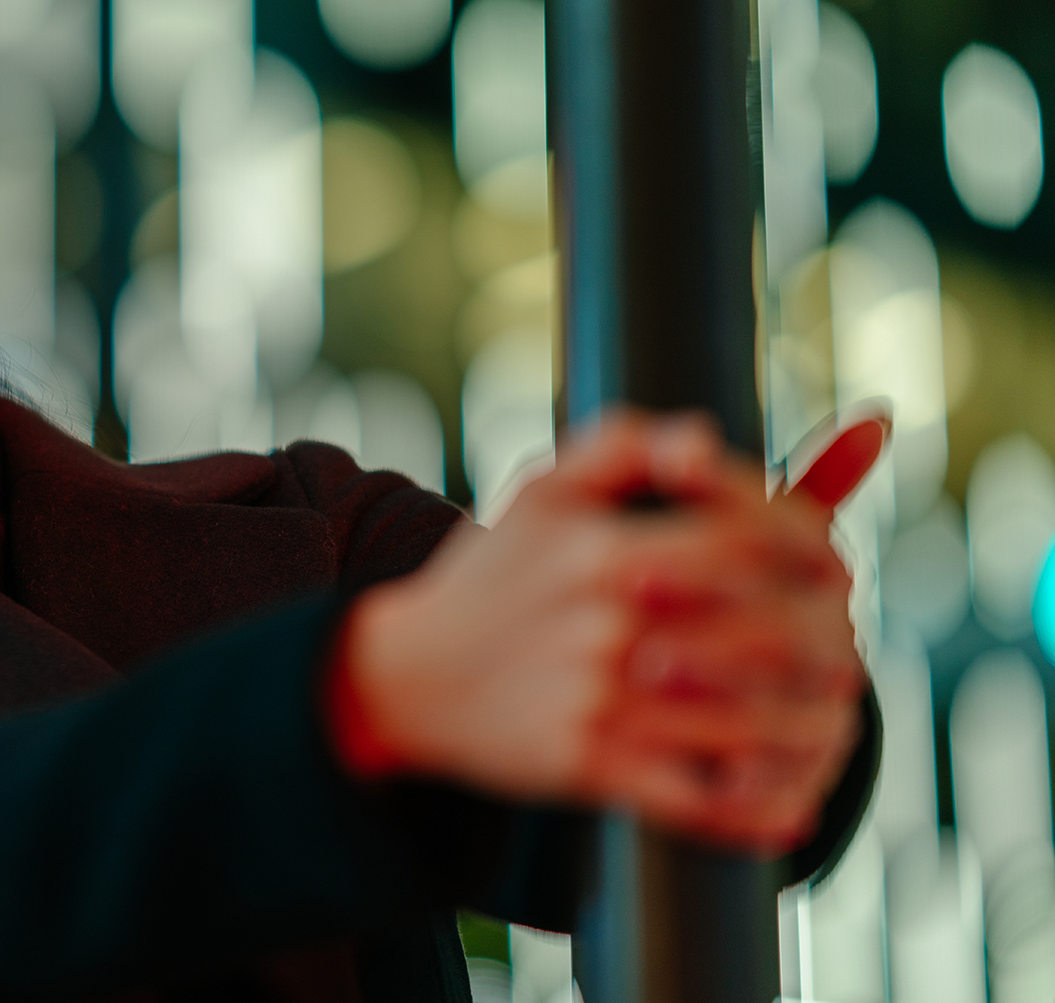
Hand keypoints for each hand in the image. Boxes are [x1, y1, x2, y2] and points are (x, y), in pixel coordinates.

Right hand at [324, 410, 864, 854]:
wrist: (404, 676)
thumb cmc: (491, 575)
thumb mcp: (542, 490)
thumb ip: (626, 443)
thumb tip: (706, 441)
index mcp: (604, 549)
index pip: (753, 539)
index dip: (815, 551)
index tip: (835, 569)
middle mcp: (606, 626)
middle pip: (772, 633)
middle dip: (830, 641)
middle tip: (845, 652)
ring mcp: (599, 702)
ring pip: (752, 723)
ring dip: (816, 728)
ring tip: (832, 721)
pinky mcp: (587, 768)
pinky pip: (698, 799)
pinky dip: (756, 810)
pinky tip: (788, 804)